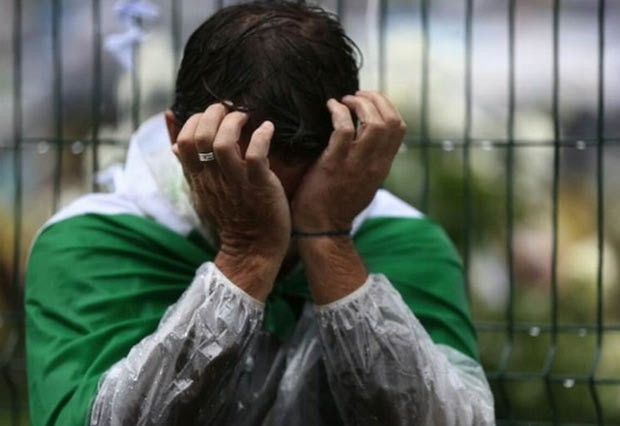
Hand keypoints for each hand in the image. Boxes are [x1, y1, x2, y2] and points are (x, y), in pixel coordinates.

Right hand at [173, 104, 289, 300]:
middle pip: (200, 136)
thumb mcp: (201, 190)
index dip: (194, 120)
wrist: (253, 249)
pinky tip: (267, 129)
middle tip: (229, 108)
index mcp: (198, 178)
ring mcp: (235, 182)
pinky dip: (262, 136)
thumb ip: (188, 164)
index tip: (210, 115)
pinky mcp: (258, 186)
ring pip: (223, 143)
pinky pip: (256, 155)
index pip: (183, 141)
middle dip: (213, 114)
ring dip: (234, 122)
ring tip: (245, 116)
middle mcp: (213, 178)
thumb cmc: (230, 217)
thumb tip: (172, 140)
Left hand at [291, 91, 405, 231]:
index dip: (387, 107)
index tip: (369, 101)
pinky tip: (330, 107)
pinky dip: (338, 111)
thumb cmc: (338, 204)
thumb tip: (366, 138)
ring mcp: (356, 164)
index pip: (399, 128)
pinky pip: (343, 128)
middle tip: (357, 95)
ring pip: (373, 122)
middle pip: (391, 121)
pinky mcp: (334, 164)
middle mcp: (375, 163)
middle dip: (376, 99)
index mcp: (383, 166)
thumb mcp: (364, 182)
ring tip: (344, 100)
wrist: (322, 227)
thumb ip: (370, 161)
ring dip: (359, 103)